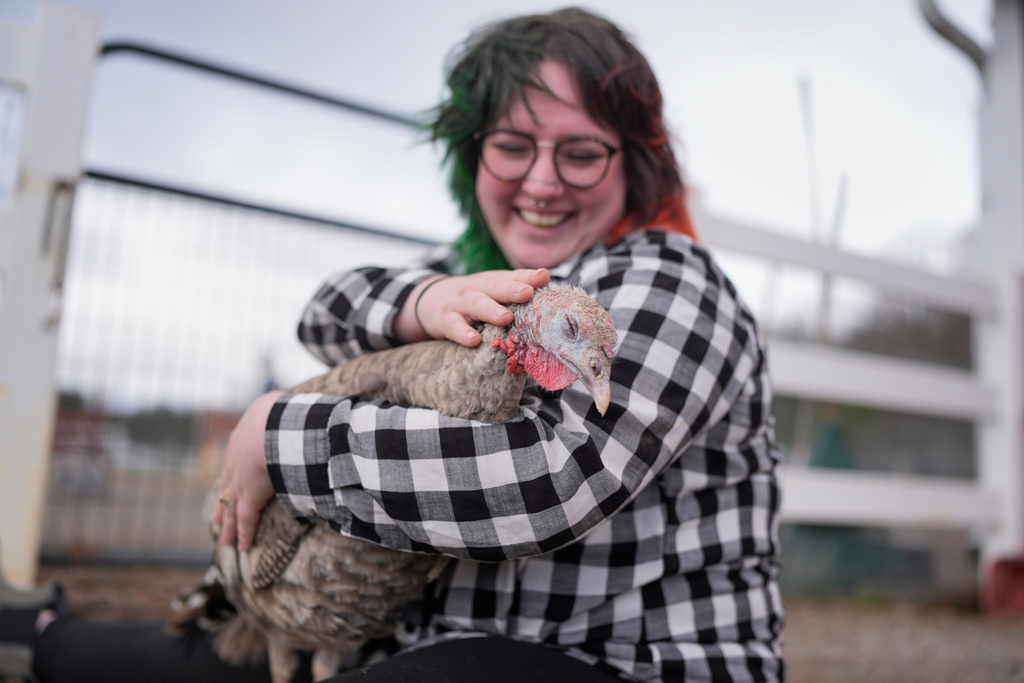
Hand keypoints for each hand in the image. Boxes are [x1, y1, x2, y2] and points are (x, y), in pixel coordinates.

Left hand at [212, 390, 284, 550]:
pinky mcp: (249, 499)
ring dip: (228, 526)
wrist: (272, 428)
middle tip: (217, 520)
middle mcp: (234, 464)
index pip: (233, 464)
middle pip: (226, 489)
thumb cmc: (280, 414)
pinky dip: (244, 535)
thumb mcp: (277, 406)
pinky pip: (246, 521)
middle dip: (222, 505)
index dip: (231, 478)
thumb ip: (282, 411)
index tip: (228, 487)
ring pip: (230, 509)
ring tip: (225, 539)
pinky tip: (243, 548)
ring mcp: (240, 483)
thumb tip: (293, 408)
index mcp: (240, 441)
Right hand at [396, 268, 549, 344]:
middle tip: (527, 292)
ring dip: (491, 310)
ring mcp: (460, 303)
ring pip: (476, 304)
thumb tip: (551, 298)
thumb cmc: (473, 300)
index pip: (512, 276)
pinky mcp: (444, 320)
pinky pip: (454, 326)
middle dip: (512, 288)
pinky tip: (473, 340)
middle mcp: (478, 288)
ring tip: (506, 317)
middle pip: (495, 286)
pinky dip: (463, 332)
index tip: (544, 277)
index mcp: (493, 282)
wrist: (429, 300)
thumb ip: (517, 293)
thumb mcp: (492, 292)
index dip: (528, 276)